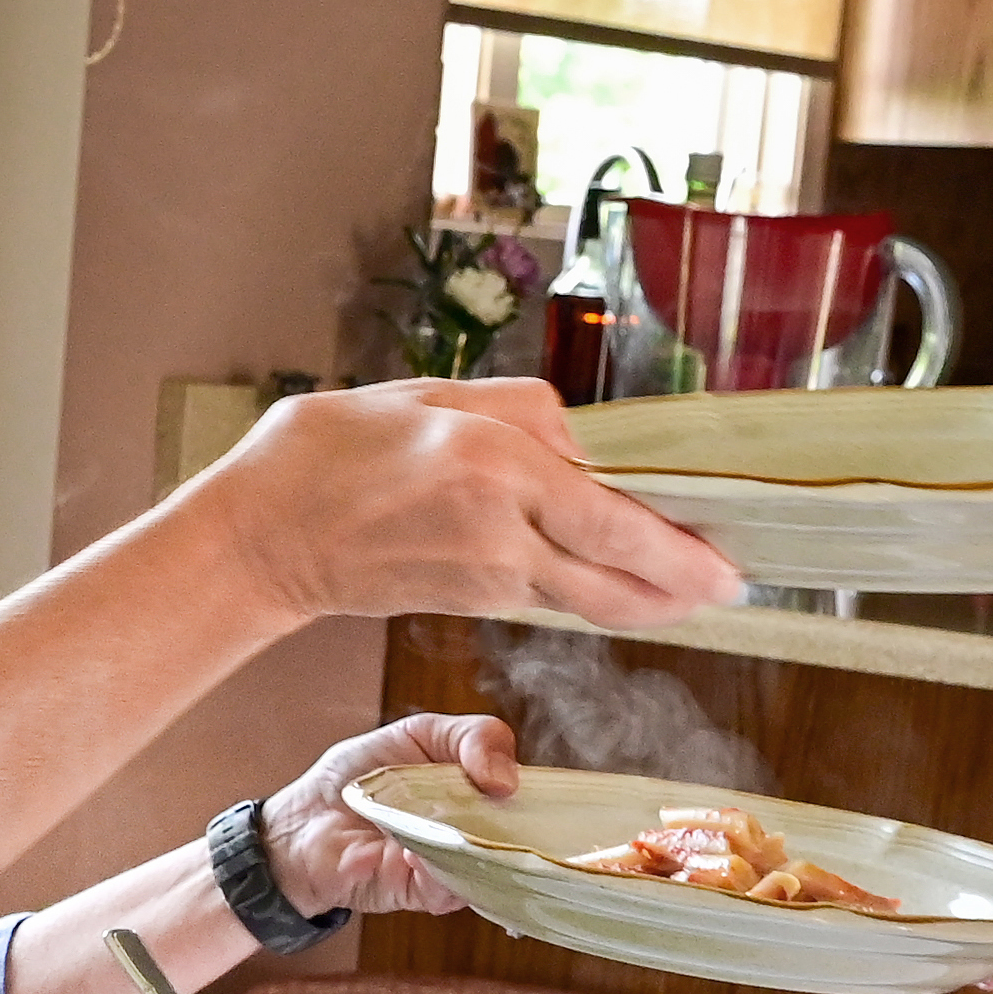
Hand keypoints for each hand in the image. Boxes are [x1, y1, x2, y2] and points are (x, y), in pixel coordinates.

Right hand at [191, 381, 739, 634]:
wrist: (261, 534)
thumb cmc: (329, 449)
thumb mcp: (428, 394)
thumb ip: (519, 411)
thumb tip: (584, 443)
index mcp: (495, 463)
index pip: (615, 519)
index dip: (680, 550)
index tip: (727, 560)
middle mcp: (500, 528)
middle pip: (618, 578)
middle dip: (682, 588)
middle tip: (731, 585)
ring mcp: (485, 575)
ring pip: (591, 599)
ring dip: (647, 599)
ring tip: (693, 588)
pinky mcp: (469, 600)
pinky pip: (551, 597)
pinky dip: (595, 594)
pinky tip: (618, 582)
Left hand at [259, 713, 516, 920]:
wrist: (301, 825)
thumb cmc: (356, 777)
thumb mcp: (416, 733)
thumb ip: (467, 737)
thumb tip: (506, 777)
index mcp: (480, 792)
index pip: (531, 795)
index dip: (529, 789)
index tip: (501, 780)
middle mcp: (474, 833)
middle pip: (522, 838)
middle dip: (510, 826)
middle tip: (486, 805)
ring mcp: (451, 866)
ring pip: (487, 868)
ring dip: (465, 847)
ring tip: (439, 826)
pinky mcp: (423, 893)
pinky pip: (447, 891)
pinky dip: (431, 871)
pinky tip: (408, 853)